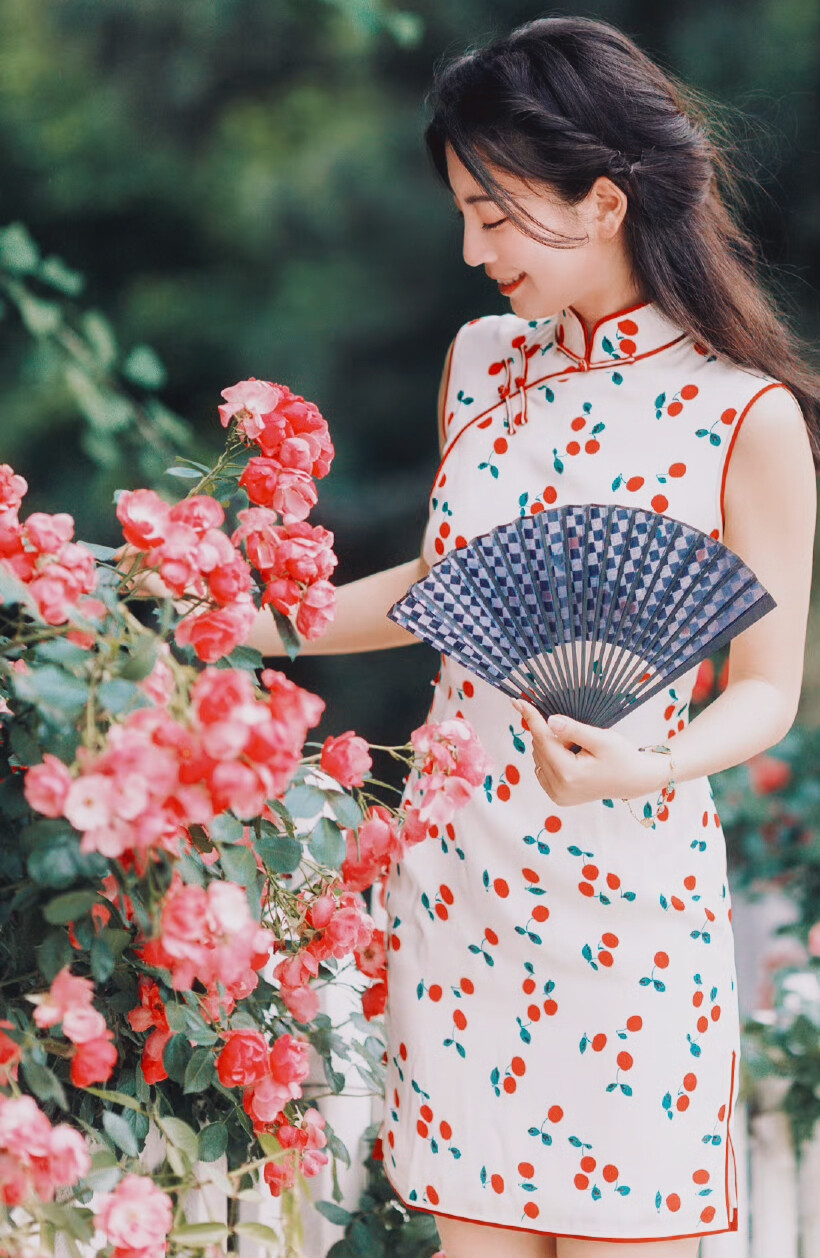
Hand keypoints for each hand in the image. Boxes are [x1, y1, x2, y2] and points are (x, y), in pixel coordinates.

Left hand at [511, 698, 669, 805]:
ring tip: (579, 750)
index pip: (543, 739)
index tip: (518, 702)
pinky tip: (572, 759)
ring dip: (554, 747)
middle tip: (578, 737)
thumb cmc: (622, 757)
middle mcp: (558, 788)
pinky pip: (544, 769)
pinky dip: (553, 758)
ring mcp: (557, 795)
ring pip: (540, 757)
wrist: (634, 780)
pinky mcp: (558, 797)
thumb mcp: (601, 739)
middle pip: (540, 748)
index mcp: (568, 774)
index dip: (531, 718)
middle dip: (554, 736)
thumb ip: (574, 730)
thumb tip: (550, 721)